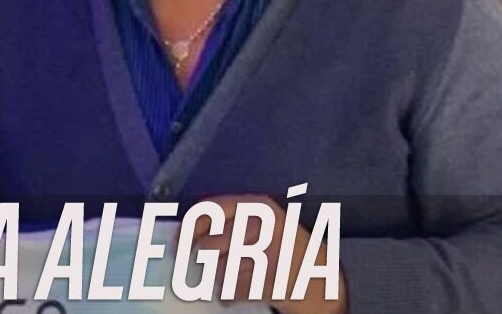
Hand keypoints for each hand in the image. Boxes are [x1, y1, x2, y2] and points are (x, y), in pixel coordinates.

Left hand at [187, 195, 347, 313]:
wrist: (322, 278)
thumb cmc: (283, 248)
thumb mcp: (261, 222)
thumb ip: (228, 222)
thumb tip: (185, 234)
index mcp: (256, 205)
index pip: (208, 211)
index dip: (188, 229)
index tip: (179, 245)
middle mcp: (262, 225)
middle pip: (209, 246)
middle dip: (208, 260)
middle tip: (220, 264)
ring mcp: (267, 253)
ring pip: (218, 270)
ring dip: (219, 279)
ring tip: (236, 277)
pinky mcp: (269, 281)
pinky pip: (231, 290)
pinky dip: (229, 295)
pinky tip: (238, 292)